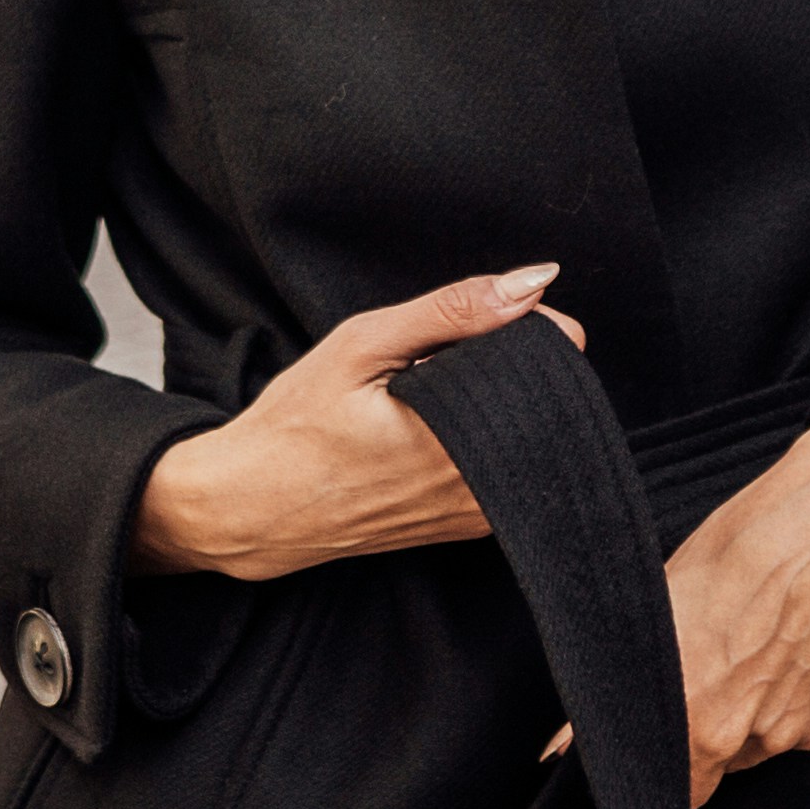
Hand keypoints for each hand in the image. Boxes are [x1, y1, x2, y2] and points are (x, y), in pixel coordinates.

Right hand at [134, 266, 583, 579]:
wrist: (253, 507)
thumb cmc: (296, 425)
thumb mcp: (363, 346)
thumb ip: (454, 310)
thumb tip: (534, 281)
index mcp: (466, 440)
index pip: (556, 361)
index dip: (519, 327)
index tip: (465, 326)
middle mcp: (486, 485)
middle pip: (548, 396)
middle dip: (506, 364)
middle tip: (434, 362)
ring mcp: (481, 513)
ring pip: (529, 430)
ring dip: (493, 402)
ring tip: (426, 397)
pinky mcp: (470, 527)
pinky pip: (507, 463)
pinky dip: (481, 435)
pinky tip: (430, 428)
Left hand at [660, 423, 809, 808]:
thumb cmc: (748, 544)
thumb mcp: (664, 601)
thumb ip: (624, 679)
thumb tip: (568, 738)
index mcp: (688, 707)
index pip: (654, 787)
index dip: (637, 783)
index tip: (626, 779)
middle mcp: (738, 735)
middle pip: (699, 775)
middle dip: (687, 747)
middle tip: (696, 687)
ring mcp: (789, 733)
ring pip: (746, 752)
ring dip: (737, 723)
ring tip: (748, 653)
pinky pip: (791, 734)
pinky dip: (782, 708)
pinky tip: (786, 653)